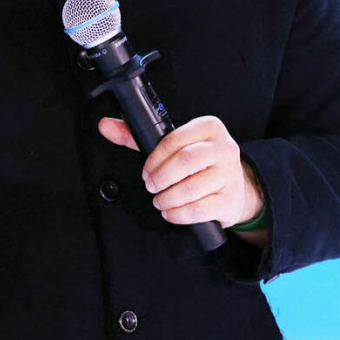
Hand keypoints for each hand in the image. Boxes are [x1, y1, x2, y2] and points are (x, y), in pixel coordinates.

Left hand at [98, 115, 263, 229]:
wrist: (234, 186)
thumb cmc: (199, 163)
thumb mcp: (173, 145)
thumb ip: (137, 136)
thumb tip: (105, 125)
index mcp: (208, 127)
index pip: (175, 139)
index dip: (154, 159)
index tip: (146, 171)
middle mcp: (224, 148)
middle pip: (185, 162)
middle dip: (160, 178)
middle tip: (151, 186)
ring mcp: (230, 174)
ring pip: (191, 188)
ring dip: (167, 198)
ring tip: (159, 200)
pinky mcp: (230, 200)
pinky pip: (199, 209)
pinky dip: (178, 214)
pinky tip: (170, 212)